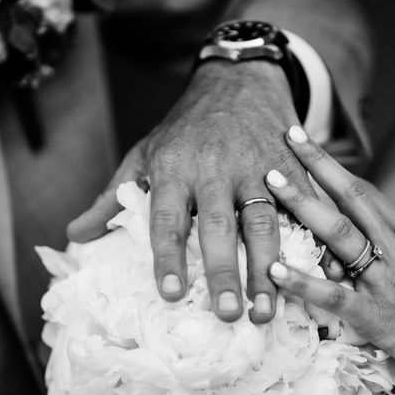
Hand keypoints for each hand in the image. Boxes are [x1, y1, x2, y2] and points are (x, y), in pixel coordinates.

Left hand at [68, 61, 339, 322]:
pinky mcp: (289, 165)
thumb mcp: (144, 153)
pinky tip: (319, 273)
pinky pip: (301, 205)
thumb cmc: (186, 126)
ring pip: (264, 221)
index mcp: (175, 168)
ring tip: (266, 310)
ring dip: (267, 268)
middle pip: (220, 226)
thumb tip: (75, 237)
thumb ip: (112, 197)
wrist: (238, 79)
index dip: (168, 257)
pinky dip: (311, 240)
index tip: (171, 294)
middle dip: (225, 272)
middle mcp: (215, 169)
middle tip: (228, 315)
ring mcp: (257, 166)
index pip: (167, 219)